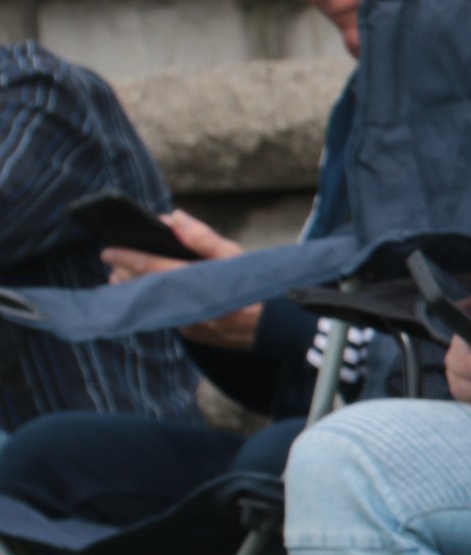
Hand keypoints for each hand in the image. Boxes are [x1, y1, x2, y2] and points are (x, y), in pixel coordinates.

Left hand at [103, 210, 260, 348]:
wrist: (277, 327)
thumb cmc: (257, 287)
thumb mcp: (236, 256)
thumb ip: (203, 238)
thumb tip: (173, 218)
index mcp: (201, 284)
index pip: (154, 269)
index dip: (128, 258)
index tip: (108, 250)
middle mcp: (190, 308)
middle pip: (145, 290)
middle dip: (125, 275)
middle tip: (112, 263)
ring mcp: (190, 326)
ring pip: (152, 305)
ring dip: (134, 291)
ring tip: (122, 278)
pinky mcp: (193, 336)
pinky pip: (165, 317)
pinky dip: (154, 303)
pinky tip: (150, 294)